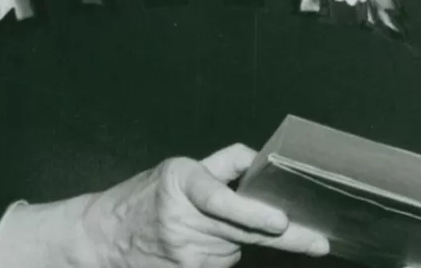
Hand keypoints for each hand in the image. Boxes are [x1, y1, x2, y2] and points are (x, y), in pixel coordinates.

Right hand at [83, 145, 327, 267]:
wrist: (100, 239)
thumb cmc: (147, 196)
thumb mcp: (179, 168)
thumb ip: (223, 165)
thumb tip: (264, 163)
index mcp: (182, 183)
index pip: (219, 198)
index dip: (251, 212)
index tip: (280, 221)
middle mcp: (182, 220)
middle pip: (243, 231)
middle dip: (287, 238)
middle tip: (320, 242)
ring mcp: (183, 255)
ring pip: (235, 249)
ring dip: (238, 240)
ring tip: (208, 230)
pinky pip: (221, 266)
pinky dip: (221, 256)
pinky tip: (201, 248)